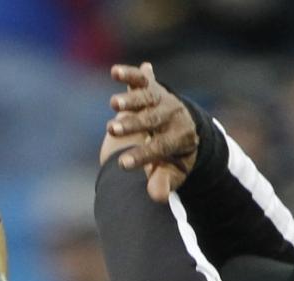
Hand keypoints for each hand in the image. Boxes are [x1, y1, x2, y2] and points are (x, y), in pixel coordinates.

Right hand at [100, 61, 198, 202]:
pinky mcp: (150, 88)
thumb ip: (163, 183)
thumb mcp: (170, 174)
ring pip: (147, 97)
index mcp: (182, 138)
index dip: (142, 155)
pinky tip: (115, 72)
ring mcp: (162, 99)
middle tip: (112, 130)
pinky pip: (140, 79)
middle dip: (132, 125)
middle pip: (153, 119)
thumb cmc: (170, 159)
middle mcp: (174, 115)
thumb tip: (157, 196)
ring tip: (114, 104)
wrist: (179, 133)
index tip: (122, 164)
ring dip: (129, 99)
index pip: (162, 146)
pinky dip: (129, 74)